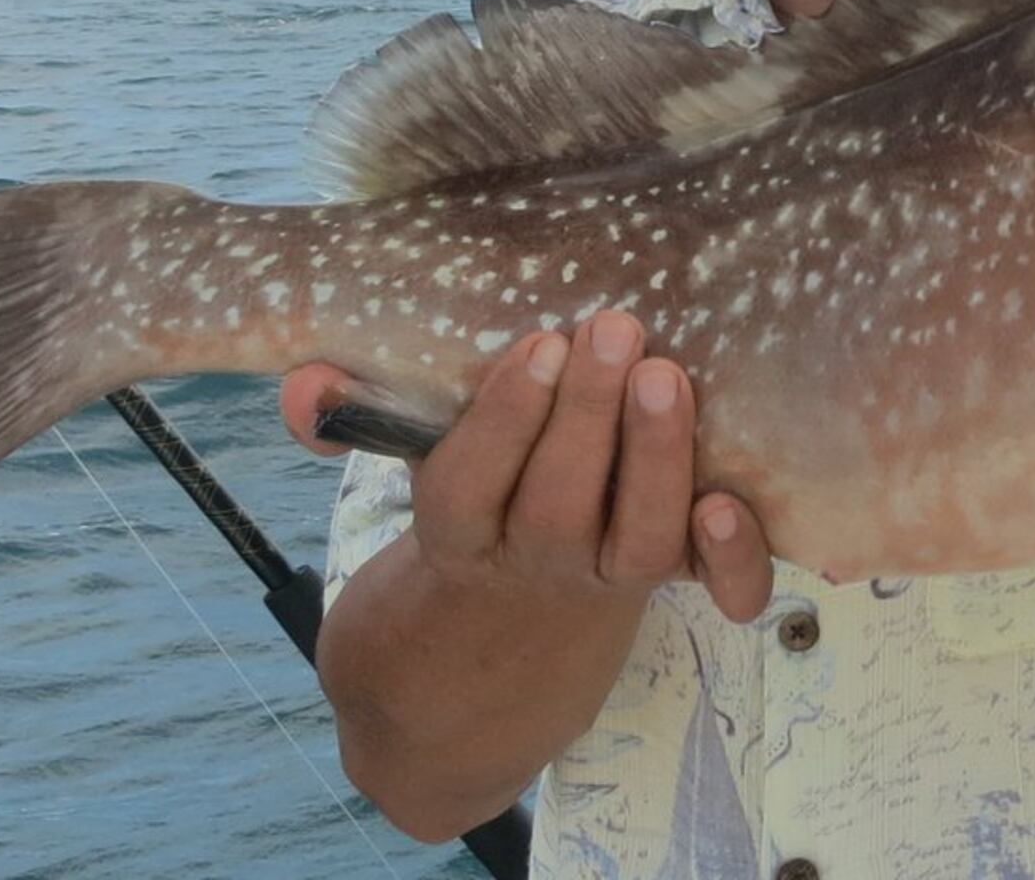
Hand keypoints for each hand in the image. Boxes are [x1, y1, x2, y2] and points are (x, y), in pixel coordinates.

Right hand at [280, 312, 771, 622]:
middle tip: (611, 329)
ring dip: (657, 457)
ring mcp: (602, 587)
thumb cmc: (442, 557)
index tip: (535, 344)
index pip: (467, 489)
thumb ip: (350, 426)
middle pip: (559, 504)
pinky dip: (733, 557)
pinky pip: (709, 591)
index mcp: (455, 547)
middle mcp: (532, 570)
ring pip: (639, 538)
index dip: (502, 420)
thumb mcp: (394, 497)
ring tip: (666, 375)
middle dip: (587, 416)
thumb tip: (301, 385)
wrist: (463, 706)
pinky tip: (732, 500)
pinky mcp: (661, 598)